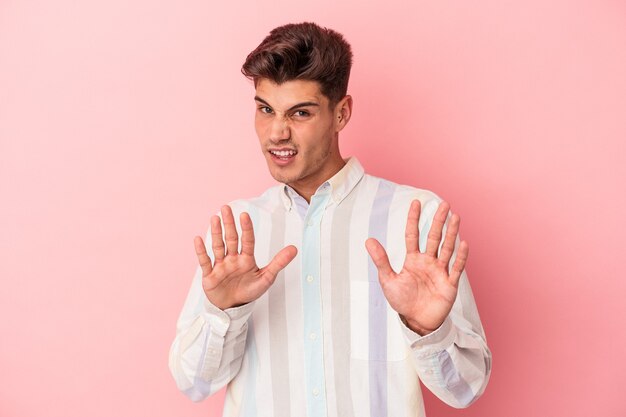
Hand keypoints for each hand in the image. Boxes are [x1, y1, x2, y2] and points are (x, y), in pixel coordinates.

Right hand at [194, 205, 297, 309]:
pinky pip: (205, 261)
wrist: (232, 308)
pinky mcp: (210, 275)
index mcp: (246, 259)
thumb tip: (294, 249)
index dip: (246, 228)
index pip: (247, 240)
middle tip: (226, 207)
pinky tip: (198, 239)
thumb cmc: (248, 291)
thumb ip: (279, 263)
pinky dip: (201, 251)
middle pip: (231, 238)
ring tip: (214, 218)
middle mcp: (233, 259)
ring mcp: (221, 265)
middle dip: (229, 223)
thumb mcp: (266, 278)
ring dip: (216, 232)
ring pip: (218, 246)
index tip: (245, 215)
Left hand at [365, 200, 468, 335]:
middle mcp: (428, 262)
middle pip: (434, 237)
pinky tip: (463, 243)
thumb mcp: (388, 280)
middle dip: (438, 221)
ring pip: (447, 248)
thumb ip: (381, 260)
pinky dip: (460, 257)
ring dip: (451, 233)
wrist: (416, 321)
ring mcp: (440, 271)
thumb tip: (368, 240)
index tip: (415, 202)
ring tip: (455, 216)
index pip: (413, 235)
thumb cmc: (402, 300)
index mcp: (413, 260)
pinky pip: (456, 268)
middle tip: (444, 204)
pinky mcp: (449, 284)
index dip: (414, 219)